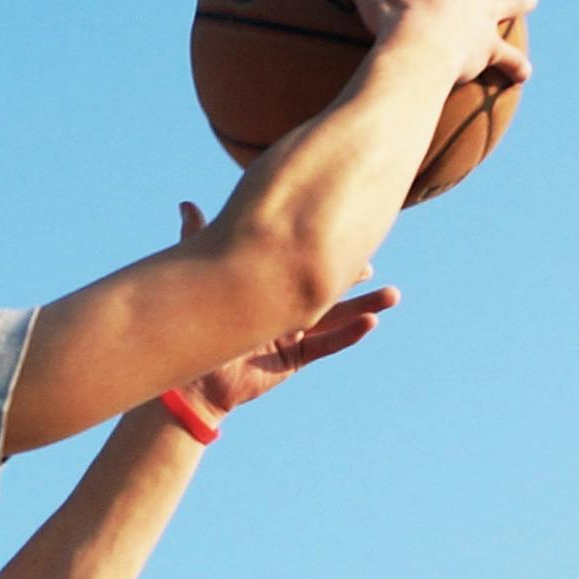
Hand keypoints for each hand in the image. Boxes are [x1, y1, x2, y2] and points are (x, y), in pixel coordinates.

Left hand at [165, 202, 396, 420]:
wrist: (193, 375)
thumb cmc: (197, 324)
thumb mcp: (203, 275)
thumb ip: (198, 238)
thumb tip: (187, 203)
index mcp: (269, 286)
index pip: (303, 264)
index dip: (325, 251)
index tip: (348, 232)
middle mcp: (285, 308)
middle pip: (326, 289)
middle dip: (351, 278)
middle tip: (373, 263)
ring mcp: (293, 335)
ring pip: (337, 317)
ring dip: (365, 306)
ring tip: (391, 296)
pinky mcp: (295, 359)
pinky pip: (328, 345)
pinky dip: (350, 334)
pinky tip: (370, 321)